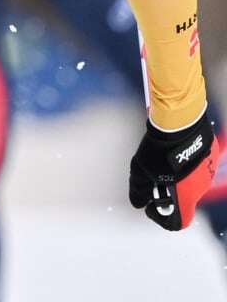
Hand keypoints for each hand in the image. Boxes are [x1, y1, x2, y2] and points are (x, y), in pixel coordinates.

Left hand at [129, 109, 218, 230]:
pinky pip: (195, 167)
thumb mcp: (141, 171)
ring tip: (159, 162)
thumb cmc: (159, 150)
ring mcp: (207, 173)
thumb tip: (137, 203)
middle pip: (182, 199)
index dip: (162, 219)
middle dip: (166, 193)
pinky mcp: (210, 158)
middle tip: (151, 178)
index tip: (150, 206)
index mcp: (185, 197)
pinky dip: (183, 165)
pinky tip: (170, 151)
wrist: (180, 124)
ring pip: (189, 182)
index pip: (178, 222)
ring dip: (175, 178)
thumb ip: (139, 190)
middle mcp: (200, 189)